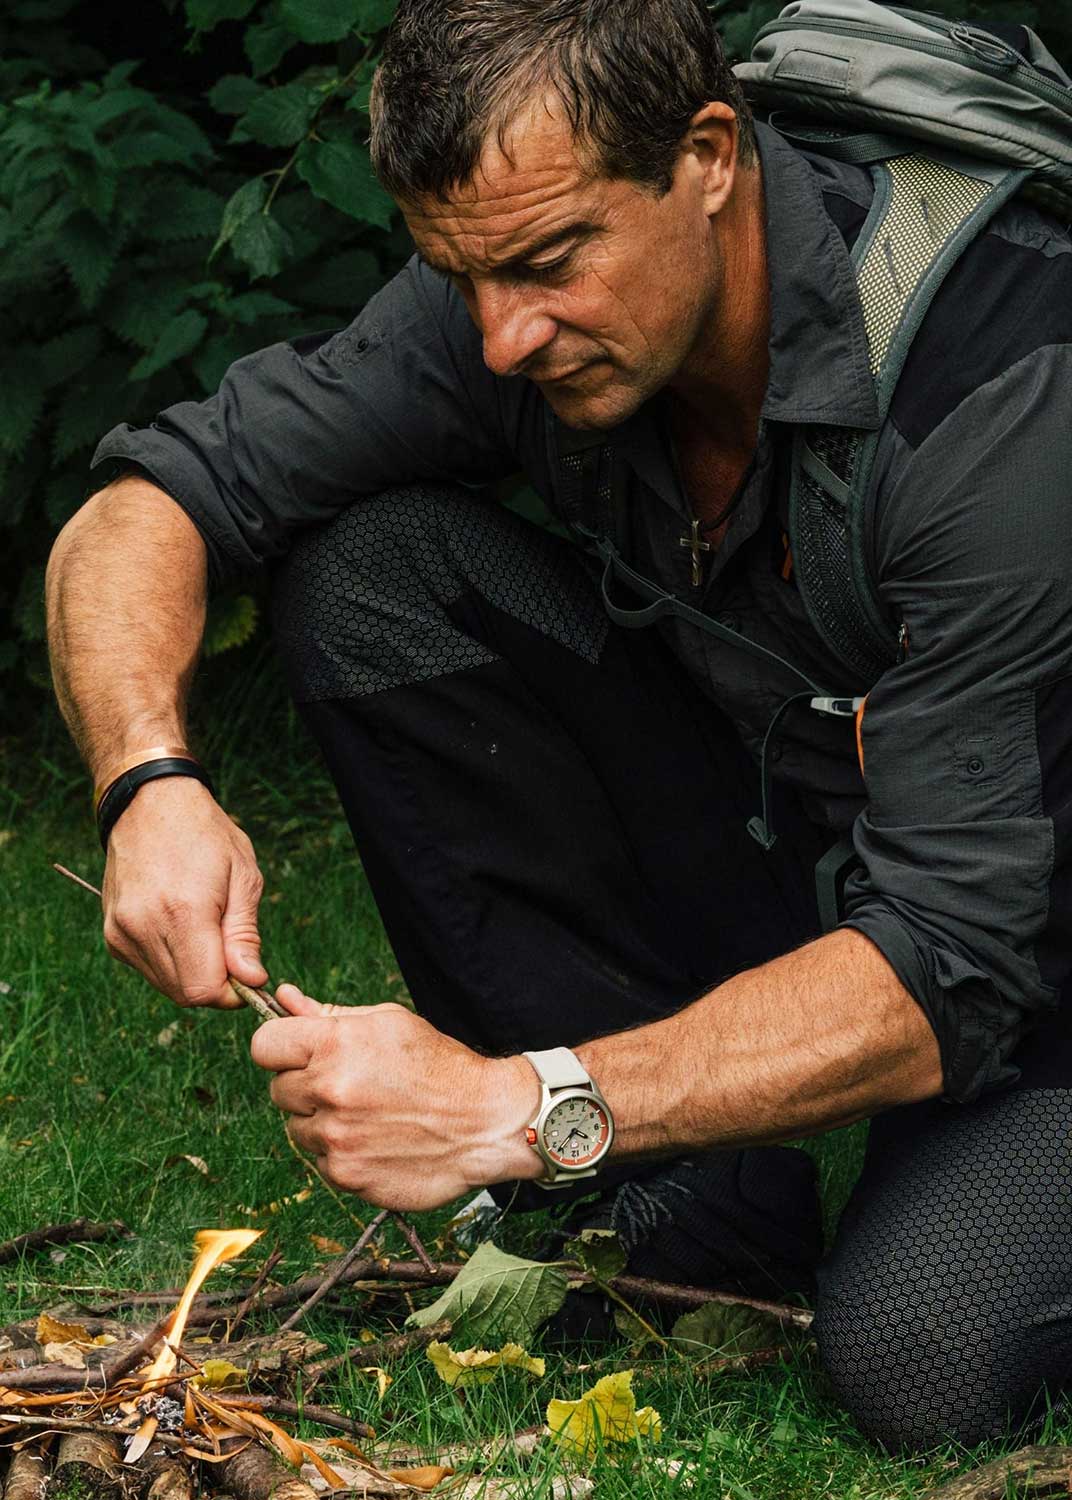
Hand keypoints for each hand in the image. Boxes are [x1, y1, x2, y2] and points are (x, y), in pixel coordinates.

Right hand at [102, 776, 267, 1007]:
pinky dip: (171, 961)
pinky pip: (148, 968)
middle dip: (216, 982)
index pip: (204, 990)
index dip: (232, 992)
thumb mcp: (243, 876)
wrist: (150, 803)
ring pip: (166, 985)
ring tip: (206, 929)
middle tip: (232, 949)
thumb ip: (245, 934)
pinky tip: (181, 926)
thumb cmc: (205, 834)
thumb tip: (252, 980)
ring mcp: (120, 932)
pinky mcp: (111, 934)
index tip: (248, 972)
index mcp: (181, 912)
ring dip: (193, 972)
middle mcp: (142, 927)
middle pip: (185, 993)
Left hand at [250, 984, 541, 1210]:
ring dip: (322, 1122)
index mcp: (334, 1045)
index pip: (263, 1045)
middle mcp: (328, 1091)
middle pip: (278, 1089)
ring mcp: (335, 1138)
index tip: (298, 1054)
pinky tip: (376, 1140)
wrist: (485, 1123)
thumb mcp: (388, 1023)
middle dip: (305, 1086)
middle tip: (349, 1085)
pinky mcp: (345, 1175)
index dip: (281, 1048)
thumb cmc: (438, 1065)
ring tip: (368, 1114)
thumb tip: (282, 998)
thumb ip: (327, 1014)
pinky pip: (320, 1161)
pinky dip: (341, 1152)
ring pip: (298, 1128)